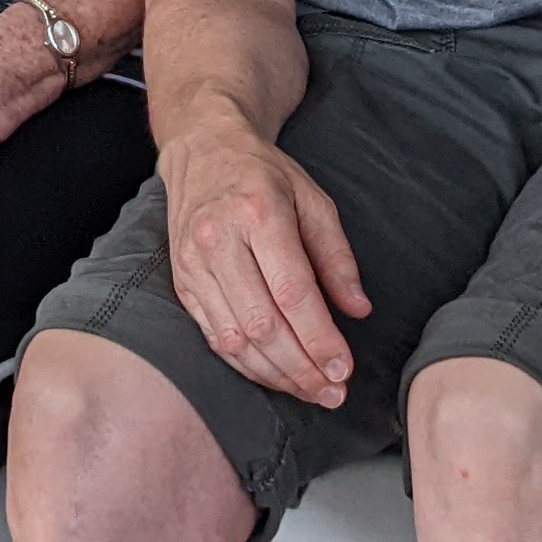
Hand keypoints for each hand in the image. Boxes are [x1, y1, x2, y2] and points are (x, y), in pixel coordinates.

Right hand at [157, 124, 367, 404]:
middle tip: (333, 392)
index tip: (344, 369)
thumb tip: (358, 310)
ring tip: (310, 391)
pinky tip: (275, 375)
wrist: (202, 150)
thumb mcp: (314, 199)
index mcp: (259, 214)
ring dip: (276, 375)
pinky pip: (214, 336)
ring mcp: (194, 264)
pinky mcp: (182, 281)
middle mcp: (219, 241)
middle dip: (302, 368)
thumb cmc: (264, 175)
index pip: (292, 292)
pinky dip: (246, 364)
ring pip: (235, 338)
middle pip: (262, 323)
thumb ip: (337, 256)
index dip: (320, 338)